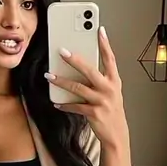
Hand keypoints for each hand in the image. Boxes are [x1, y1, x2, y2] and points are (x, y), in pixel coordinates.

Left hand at [44, 26, 129, 151]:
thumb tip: (81, 68)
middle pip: (90, 70)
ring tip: (49, 76)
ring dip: (61, 81)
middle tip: (62, 51)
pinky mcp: (94, 113)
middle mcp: (109, 89)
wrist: (116, 135)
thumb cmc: (112, 111)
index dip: (105, 44)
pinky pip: (75, 106)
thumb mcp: (111, 93)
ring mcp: (101, 101)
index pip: (110, 59)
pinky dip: (64, 105)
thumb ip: (100, 80)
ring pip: (78, 88)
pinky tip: (56, 102)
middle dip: (74, 60)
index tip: (99, 30)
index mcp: (114, 81)